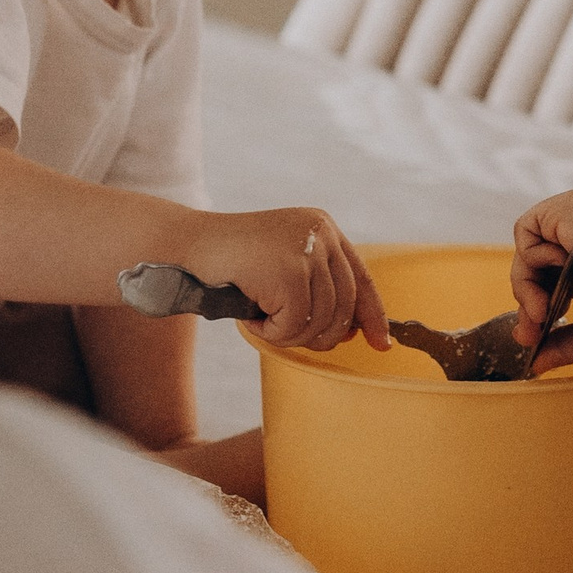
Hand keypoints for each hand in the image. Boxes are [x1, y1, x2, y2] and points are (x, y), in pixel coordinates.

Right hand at [190, 206, 388, 351]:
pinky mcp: (289, 270)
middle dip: (324, 335)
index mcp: (324, 228)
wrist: (189, 246)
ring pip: (321, 319)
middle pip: (346, 305)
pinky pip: (295, 324)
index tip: (382, 343)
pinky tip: (253, 318)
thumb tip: (353, 332)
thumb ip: (318, 289)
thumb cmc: (233, 264)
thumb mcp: (284, 266)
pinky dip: (272, 333)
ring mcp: (307, 250)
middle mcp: (322, 233)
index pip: (362, 278)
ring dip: (290, 334)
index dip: (374, 315)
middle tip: (294, 338)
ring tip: (264, 323)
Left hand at [510, 190, 572, 367]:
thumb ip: (565, 345)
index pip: (560, 277)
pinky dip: (529, 257)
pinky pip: (528, 227)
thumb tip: (538, 363)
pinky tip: (556, 276)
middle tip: (532, 330)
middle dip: (529, 301)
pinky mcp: (572, 203)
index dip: (544, 303)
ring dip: (527, 285)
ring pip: (531, 247)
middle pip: (541, 264)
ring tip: (542, 311)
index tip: (538, 333)